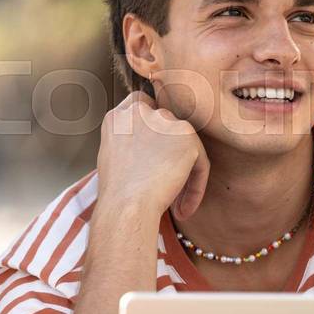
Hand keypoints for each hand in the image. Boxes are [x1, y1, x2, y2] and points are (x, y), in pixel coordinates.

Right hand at [97, 90, 210, 220]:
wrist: (127, 206)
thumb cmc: (116, 195)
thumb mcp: (112, 158)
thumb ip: (131, 142)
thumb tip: (152, 148)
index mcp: (118, 117)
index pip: (141, 105)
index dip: (152, 127)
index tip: (156, 151)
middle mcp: (141, 112)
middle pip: (167, 125)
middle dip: (170, 152)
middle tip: (167, 183)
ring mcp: (165, 121)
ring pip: (185, 146)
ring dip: (184, 173)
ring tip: (176, 204)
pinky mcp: (188, 136)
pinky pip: (200, 164)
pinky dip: (195, 188)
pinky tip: (183, 209)